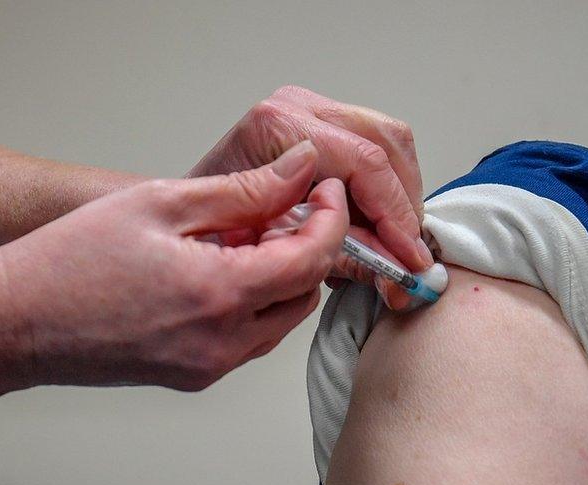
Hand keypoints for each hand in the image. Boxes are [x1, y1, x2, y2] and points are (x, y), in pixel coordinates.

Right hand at [0, 142, 347, 390]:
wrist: (9, 324)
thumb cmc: (67, 261)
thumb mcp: (160, 204)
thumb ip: (243, 189)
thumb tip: (299, 169)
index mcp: (220, 295)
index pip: (314, 257)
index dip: (330, 216)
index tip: (321, 188)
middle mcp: (224, 343)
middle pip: (306, 292)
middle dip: (307, 246)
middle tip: (277, 208)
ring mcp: (210, 366)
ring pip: (281, 319)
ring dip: (279, 275)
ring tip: (238, 236)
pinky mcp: (194, 376)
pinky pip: (249, 337)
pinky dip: (251, 300)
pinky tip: (216, 268)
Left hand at [188, 86, 433, 308]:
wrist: (178, 221)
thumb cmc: (207, 231)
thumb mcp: (273, 247)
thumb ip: (337, 252)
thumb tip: (394, 273)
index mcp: (278, 127)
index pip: (365, 163)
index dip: (396, 214)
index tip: (408, 257)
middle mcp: (296, 108)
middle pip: (387, 141)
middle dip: (404, 203)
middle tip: (407, 252)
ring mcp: (309, 110)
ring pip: (388, 139)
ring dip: (399, 195)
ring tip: (393, 243)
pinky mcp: (318, 122)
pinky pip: (373, 144)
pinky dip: (384, 188)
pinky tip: (376, 225)